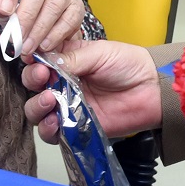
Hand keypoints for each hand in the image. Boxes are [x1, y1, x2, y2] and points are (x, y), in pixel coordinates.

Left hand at [0, 0, 83, 56]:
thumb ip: (1, 7)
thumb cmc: (18, 2)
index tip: (3, 9)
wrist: (41, 6)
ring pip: (54, 6)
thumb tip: (5, 15)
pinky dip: (56, 34)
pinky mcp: (76, 4)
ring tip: (27, 47)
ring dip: (39, 30)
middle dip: (26, 17)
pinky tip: (45, 45)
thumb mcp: (5, 0)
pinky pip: (69, 19)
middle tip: (16, 38)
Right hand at [22, 39, 160, 142]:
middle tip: (42, 78)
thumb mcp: (100, 53)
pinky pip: (53, 132)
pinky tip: (55, 120)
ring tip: (49, 100)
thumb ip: (72, 59)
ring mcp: (67, 106)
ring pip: (38, 110)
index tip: (34, 61)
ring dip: (37, 106)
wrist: (151, 90)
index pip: (38, 61)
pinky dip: (49, 128)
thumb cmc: (129, 65)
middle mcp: (62, 83)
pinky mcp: (75, 127)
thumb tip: (46, 63)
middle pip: (33, 86)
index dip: (32, 62)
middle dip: (32, 81)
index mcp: (66, 61)